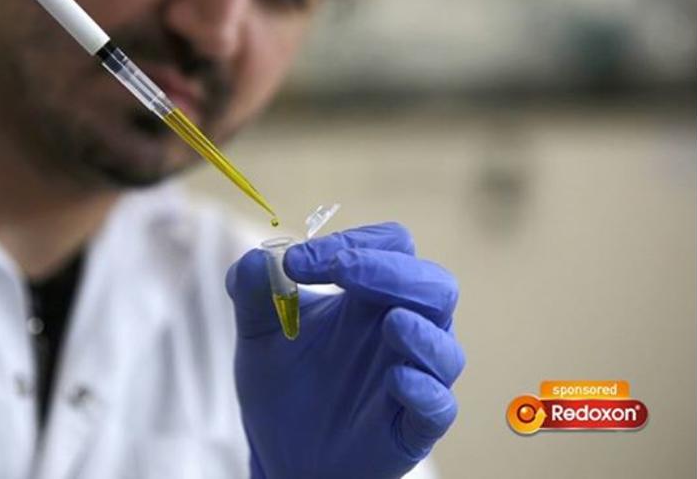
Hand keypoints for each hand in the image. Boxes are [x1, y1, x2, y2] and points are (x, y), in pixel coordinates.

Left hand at [226, 223, 463, 478]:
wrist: (279, 454)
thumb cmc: (282, 384)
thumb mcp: (257, 332)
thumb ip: (251, 290)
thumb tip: (258, 257)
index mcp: (369, 296)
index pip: (391, 247)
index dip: (354, 242)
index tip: (296, 262)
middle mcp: (400, 328)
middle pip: (433, 284)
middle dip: (394, 270)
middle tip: (343, 269)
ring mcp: (412, 377)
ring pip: (445, 346)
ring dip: (422, 330)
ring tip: (390, 323)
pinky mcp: (413, 426)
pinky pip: (438, 405)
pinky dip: (423, 389)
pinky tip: (396, 381)